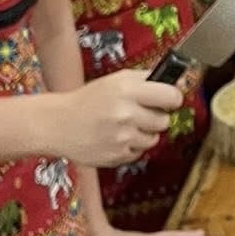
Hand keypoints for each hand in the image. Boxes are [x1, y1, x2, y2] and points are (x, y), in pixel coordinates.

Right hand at [62, 70, 181, 169]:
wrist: (58, 124)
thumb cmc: (89, 99)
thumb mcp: (117, 79)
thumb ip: (147, 79)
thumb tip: (176, 81)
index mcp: (127, 90)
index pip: (172, 96)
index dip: (172, 98)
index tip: (168, 100)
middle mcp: (126, 114)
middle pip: (165, 121)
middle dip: (156, 117)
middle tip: (139, 113)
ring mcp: (122, 137)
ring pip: (154, 139)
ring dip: (144, 133)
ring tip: (124, 126)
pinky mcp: (117, 156)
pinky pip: (139, 152)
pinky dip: (131, 146)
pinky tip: (115, 138)